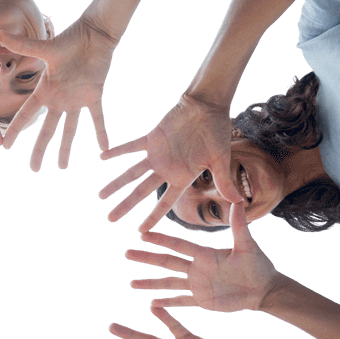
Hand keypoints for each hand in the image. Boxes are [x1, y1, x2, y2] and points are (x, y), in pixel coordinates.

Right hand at [0, 14, 114, 170]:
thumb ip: (23, 45)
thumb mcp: (45, 47)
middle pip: (47, 129)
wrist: (94, 34)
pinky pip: (98, 118)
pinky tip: (104, 148)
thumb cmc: (69, 39)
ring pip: (70, 129)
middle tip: (34, 170)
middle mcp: (58, 99)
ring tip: (62, 167)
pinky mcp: (94, 95)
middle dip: (40, 150)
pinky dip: (101, 132)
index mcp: (45, 90)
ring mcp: (76, 100)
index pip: (26, 114)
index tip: (5, 146)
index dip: (15, 130)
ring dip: (66, 148)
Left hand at [99, 92, 239, 230]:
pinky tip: (102, 157)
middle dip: (126, 206)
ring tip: (100, 196)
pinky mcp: (152, 138)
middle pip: (141, 192)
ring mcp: (157, 155)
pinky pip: (131, 146)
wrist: (208, 106)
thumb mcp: (221, 159)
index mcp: (182, 178)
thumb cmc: (217, 132)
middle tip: (110, 219)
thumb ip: (224, 181)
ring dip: (116, 183)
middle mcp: (166, 170)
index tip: (140, 231)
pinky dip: (117, 150)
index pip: (164, 203)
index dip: (152, 217)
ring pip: (132, 172)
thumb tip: (239, 203)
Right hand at [128, 203, 279, 312]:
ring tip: (132, 283)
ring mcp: (198, 285)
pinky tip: (153, 304)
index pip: (177, 245)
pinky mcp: (203, 301)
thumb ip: (239, 225)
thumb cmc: (259, 265)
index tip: (142, 234)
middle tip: (127, 254)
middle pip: (166, 262)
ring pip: (168, 283)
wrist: (265, 289)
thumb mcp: (247, 244)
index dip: (160, 240)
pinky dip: (168, 304)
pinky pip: (181, 302)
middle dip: (147, 258)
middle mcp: (197, 268)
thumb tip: (238, 199)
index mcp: (205, 254)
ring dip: (150, 283)